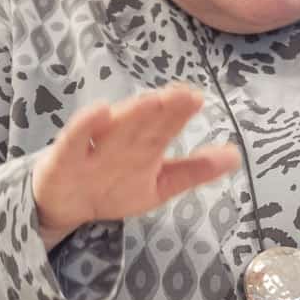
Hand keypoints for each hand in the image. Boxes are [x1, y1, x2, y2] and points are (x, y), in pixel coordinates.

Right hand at [32, 84, 241, 247]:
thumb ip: (193, 170)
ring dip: (133, 113)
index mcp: (144, 146)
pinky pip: (76, 141)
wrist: (63, 205)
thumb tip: (236, 155)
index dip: (179, 114)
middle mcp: (121, 140)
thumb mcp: (159, 185)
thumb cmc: (113, 185)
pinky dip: (85, 127)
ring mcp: (93, 148)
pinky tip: (100, 111)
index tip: (197, 98)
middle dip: (162, 110)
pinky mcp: (65, 158)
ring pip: (115, 129)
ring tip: (152, 100)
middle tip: (183, 94)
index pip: (165, 128)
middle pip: (144, 125)